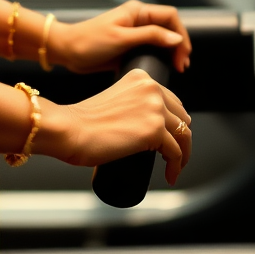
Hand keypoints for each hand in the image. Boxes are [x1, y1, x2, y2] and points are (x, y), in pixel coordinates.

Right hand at [35, 69, 191, 183]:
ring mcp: (155, 108)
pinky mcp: (154, 130)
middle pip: (181, 117)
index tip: (169, 137)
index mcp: (141, 78)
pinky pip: (176, 152)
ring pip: (184, 135)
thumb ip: (130, 103)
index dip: (173, 122)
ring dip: (182, 154)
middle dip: (179, 137)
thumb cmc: (83, 120)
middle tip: (171, 154)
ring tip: (173, 167)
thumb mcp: (114, 99)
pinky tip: (170, 175)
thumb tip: (141, 125)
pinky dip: (176, 166)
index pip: (171, 101)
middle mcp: (152, 88)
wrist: (70, 129)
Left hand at [49, 0, 192, 74]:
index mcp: (137, 11)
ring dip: (171, 52)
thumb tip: (176, 38)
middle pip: (168, 28)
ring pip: (161, 39)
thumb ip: (150, 36)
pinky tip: (162, 68)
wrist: (67, 51)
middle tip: (181, 66)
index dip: (180, 34)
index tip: (182, 55)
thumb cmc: (90, 42)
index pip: (170, 16)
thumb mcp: (122, 38)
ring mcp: (133, 33)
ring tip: (176, 68)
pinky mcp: (129, 46)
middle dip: (178, 45)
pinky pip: (150, 49)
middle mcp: (137, 19)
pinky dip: (160, 57)